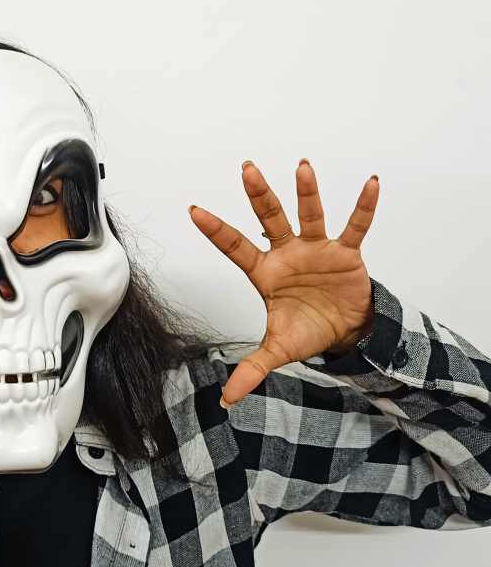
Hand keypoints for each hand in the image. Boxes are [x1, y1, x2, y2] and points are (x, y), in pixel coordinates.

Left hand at [189, 159, 377, 406]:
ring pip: (310, 216)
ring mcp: (317, 250)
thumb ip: (252, 369)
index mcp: (265, 273)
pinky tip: (371, 183)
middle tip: (246, 169)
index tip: (193, 210)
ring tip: (303, 167)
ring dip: (307, 193)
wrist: (343, 331)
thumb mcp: (278, 349)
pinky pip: (356, 226)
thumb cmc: (305, 330)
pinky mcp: (346, 253)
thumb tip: (227, 399)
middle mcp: (288, 254)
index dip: (216, 231)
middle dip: (259, 196)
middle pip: (270, 219)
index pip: (236, 247)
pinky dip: (363, 207)